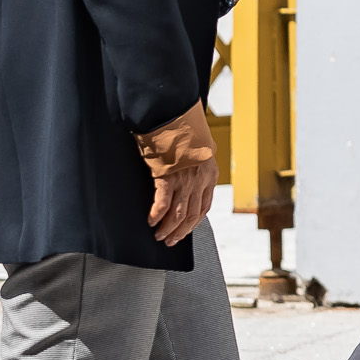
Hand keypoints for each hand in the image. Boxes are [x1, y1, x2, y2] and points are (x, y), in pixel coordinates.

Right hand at [138, 101, 217, 245]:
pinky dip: (156, 215)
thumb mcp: (198, 154)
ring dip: (167, 228)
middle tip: (169, 240)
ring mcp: (184, 180)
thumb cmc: (184, 134)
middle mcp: (200, 180)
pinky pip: (162, 203)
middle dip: (179, 232)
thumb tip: (188, 185)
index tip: (184, 232)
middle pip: (191, 215)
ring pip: (177, 214)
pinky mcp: (168, 177)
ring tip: (159, 235)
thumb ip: (197, 171)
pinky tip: (150, 221)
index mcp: (209, 175)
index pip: (204, 207)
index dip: (193, 223)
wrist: (175, 118)